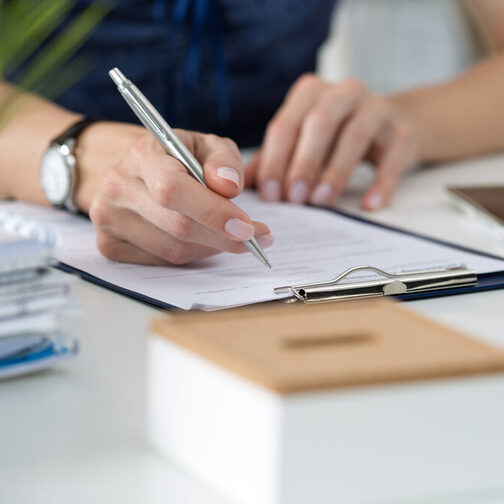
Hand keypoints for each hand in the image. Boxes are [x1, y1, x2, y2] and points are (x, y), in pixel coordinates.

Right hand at [75, 123, 272, 264]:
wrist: (134, 171)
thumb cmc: (176, 158)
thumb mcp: (205, 146)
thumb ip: (223, 160)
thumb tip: (229, 187)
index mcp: (141, 155)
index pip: (173, 189)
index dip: (212, 212)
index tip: (246, 227)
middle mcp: (117, 187)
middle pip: (177, 226)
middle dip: (222, 237)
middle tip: (253, 238)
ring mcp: (108, 219)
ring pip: (173, 250)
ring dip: (210, 247)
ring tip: (227, 235)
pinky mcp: (110, 245)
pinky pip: (162, 262)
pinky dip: (191, 255)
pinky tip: (200, 240)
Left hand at [249, 74, 419, 209]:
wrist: (391, 125)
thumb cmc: (335, 137)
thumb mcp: (301, 141)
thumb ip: (272, 160)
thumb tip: (241, 186)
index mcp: (310, 93)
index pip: (286, 124)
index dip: (275, 160)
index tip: (270, 194)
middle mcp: (343, 92)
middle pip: (319, 124)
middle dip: (303, 163)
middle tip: (294, 198)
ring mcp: (377, 108)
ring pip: (355, 135)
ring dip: (336, 171)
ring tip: (322, 201)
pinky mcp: (403, 131)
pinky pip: (393, 156)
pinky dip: (382, 182)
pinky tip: (370, 205)